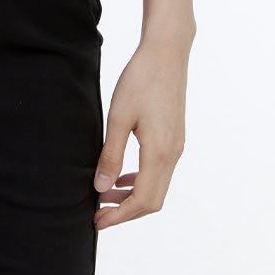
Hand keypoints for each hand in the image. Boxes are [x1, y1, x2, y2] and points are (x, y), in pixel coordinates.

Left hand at [92, 36, 190, 229]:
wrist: (167, 52)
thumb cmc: (141, 79)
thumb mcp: (119, 116)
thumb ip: (111, 154)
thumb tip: (101, 188)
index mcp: (159, 152)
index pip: (143, 201)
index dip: (119, 216)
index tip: (97, 222)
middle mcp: (173, 154)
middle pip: (153, 200)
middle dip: (125, 211)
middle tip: (98, 214)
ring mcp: (177, 146)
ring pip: (157, 187)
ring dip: (133, 196)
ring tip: (105, 194)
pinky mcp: (175, 137)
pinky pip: (160, 171)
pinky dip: (141, 181)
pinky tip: (123, 175)